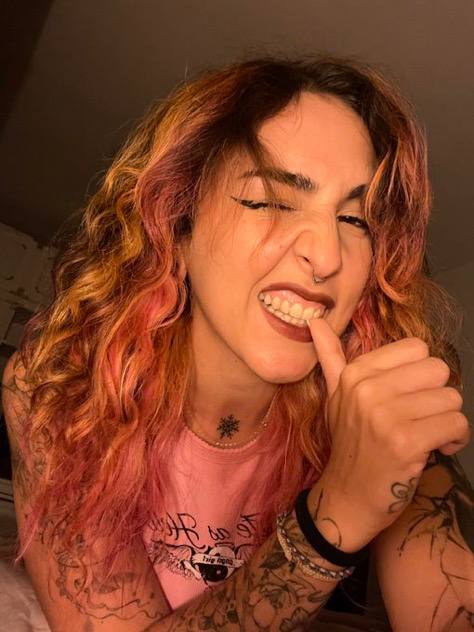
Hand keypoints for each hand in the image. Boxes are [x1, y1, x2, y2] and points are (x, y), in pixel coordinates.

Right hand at [306, 316, 470, 531]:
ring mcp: (385, 415)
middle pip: (438, 370)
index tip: (409, 398)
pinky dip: (455, 440)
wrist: (346, 498)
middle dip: (437, 397)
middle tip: (419, 419)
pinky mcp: (406, 443)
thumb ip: (330, 357)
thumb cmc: (348, 445)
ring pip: (451, 398)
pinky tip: (437, 450)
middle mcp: (367, 388)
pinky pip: (457, 424)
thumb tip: (315, 320)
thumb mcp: (334, 398)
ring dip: (447, 422)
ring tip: (427, 436)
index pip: (417, 348)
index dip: (420, 375)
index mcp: (355, 373)